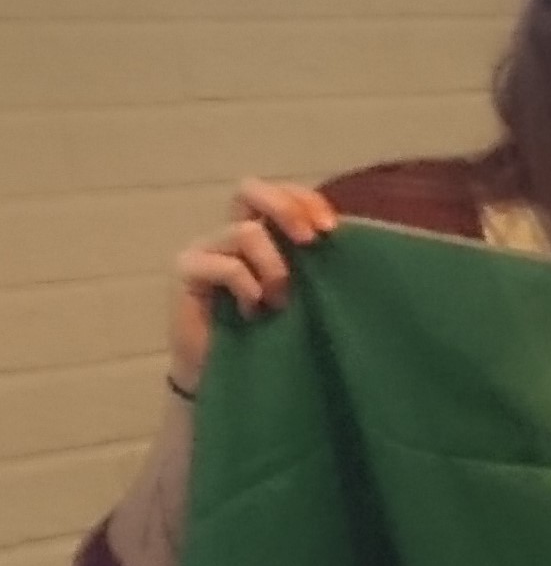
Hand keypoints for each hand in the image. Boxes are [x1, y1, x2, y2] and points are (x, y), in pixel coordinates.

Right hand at [171, 177, 338, 388]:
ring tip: (279, 303)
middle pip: (250, 189)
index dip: (306, 200)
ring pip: (246, 232)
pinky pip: (227, 266)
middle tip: (310, 241)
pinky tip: (252, 313)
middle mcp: (232, 233)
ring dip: (274, 268)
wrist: (230, 376)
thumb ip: (315, 264)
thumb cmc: (273, 334)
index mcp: (264, 233)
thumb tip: (346, 242)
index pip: (282, 192)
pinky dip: (250, 288)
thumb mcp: (305, 294)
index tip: (332, 230)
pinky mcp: (187, 270)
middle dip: (285, 208)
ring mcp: (206, 248)